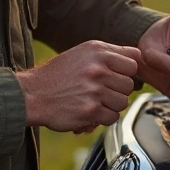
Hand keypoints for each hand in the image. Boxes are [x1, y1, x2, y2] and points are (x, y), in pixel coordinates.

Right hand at [17, 40, 140, 132]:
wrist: (32, 94)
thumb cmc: (58, 75)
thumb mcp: (82, 53)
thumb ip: (109, 53)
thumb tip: (137, 57)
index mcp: (98, 51)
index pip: (133, 61)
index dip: (126, 72)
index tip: (116, 76)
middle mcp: (97, 68)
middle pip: (130, 84)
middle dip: (118, 90)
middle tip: (102, 91)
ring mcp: (94, 90)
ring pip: (123, 102)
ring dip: (111, 105)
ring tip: (95, 101)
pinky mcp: (90, 110)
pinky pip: (112, 117)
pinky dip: (103, 118)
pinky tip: (91, 112)